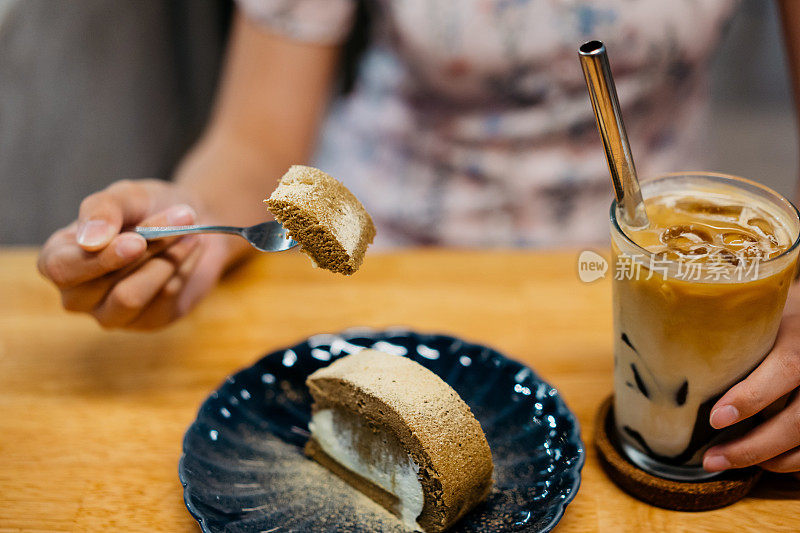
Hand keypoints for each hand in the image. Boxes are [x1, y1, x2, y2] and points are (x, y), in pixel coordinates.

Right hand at [38, 179, 228, 328]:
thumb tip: (89, 241)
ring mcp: (112, 313)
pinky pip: (164, 299)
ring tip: (188, 233)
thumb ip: (102, 210)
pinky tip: (189, 252)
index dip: (101, 258)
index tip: (138, 241)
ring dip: (168, 259)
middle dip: (148, 248)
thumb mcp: (125, 196)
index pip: (62, 269)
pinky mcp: (148, 322)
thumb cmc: (147, 207)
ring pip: (132, 297)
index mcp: (58, 260)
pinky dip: (183, 268)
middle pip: (105, 283)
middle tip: (184, 217)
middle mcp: (78, 294)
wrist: (190, 223)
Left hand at [703, 288, 799, 475]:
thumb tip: (666, 355)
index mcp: (798, 341)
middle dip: (752, 447)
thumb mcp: (755, 324)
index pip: (786, 368)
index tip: (715, 418)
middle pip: (797, 421)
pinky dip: (783, 462)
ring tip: (723, 462)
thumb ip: (729, 340)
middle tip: (711, 459)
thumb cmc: (768, 326)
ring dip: (764, 460)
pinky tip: (756, 461)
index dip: (751, 398)